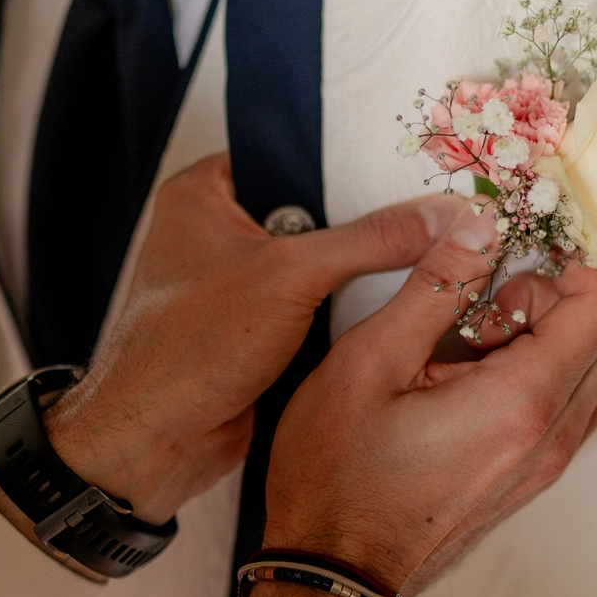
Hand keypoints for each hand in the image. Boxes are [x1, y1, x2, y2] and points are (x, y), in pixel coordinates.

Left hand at [39, 153, 462, 524]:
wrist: (156, 441)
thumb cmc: (189, 349)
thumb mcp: (291, 276)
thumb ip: (370, 240)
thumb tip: (440, 214)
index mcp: (202, 194)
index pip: (288, 155)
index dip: (346, 161)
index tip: (407, 163)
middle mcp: (215, 233)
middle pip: (311, 211)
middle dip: (362, 221)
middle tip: (428, 211)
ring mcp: (235, 285)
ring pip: (316, 263)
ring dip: (358, 271)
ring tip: (423, 253)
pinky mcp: (254, 330)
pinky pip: (314, 305)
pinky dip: (345, 310)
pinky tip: (391, 304)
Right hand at [260, 200, 596, 596]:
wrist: (335, 573)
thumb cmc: (337, 473)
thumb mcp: (369, 359)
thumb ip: (435, 285)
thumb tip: (482, 221)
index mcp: (522, 402)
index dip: (567, 264)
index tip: (508, 257)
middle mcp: (554, 436)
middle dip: (560, 295)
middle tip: (482, 304)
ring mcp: (550, 462)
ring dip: (559, 334)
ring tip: (479, 341)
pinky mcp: (535, 476)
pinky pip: (580, 404)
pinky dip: (551, 370)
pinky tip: (480, 375)